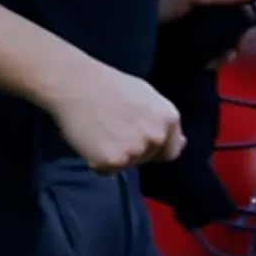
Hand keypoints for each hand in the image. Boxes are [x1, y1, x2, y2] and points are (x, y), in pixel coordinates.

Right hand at [47, 57, 187, 171]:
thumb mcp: (147, 97)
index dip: (153, 149)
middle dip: (133, 151)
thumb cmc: (107, 85)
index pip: (171, 150)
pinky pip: (106, 171)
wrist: (74, 84)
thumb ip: (163, 121)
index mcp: (169, 119)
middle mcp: (157, 136)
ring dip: (114, 157)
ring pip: (127, 166)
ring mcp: (136, 150)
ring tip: (99, 133)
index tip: (136, 141)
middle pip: (148, 159)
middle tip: (111, 130)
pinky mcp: (113, 161)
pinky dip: (97, 162)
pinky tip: (90, 141)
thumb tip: (182, 144)